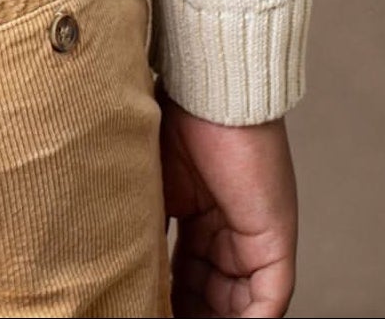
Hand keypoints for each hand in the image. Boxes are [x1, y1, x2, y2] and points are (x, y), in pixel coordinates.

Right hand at [160, 86, 298, 316]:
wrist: (206, 88)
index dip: (166, 296)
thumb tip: (109, 252)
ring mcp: (255, 238)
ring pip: (239, 305)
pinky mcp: (276, 243)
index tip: (142, 306)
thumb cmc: (171, 115)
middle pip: (213, 294)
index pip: (185, 272)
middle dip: (187, 313)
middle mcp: (229, 229)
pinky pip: (268, 301)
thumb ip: (139, 217)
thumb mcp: (145, 178)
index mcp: (198, 212)